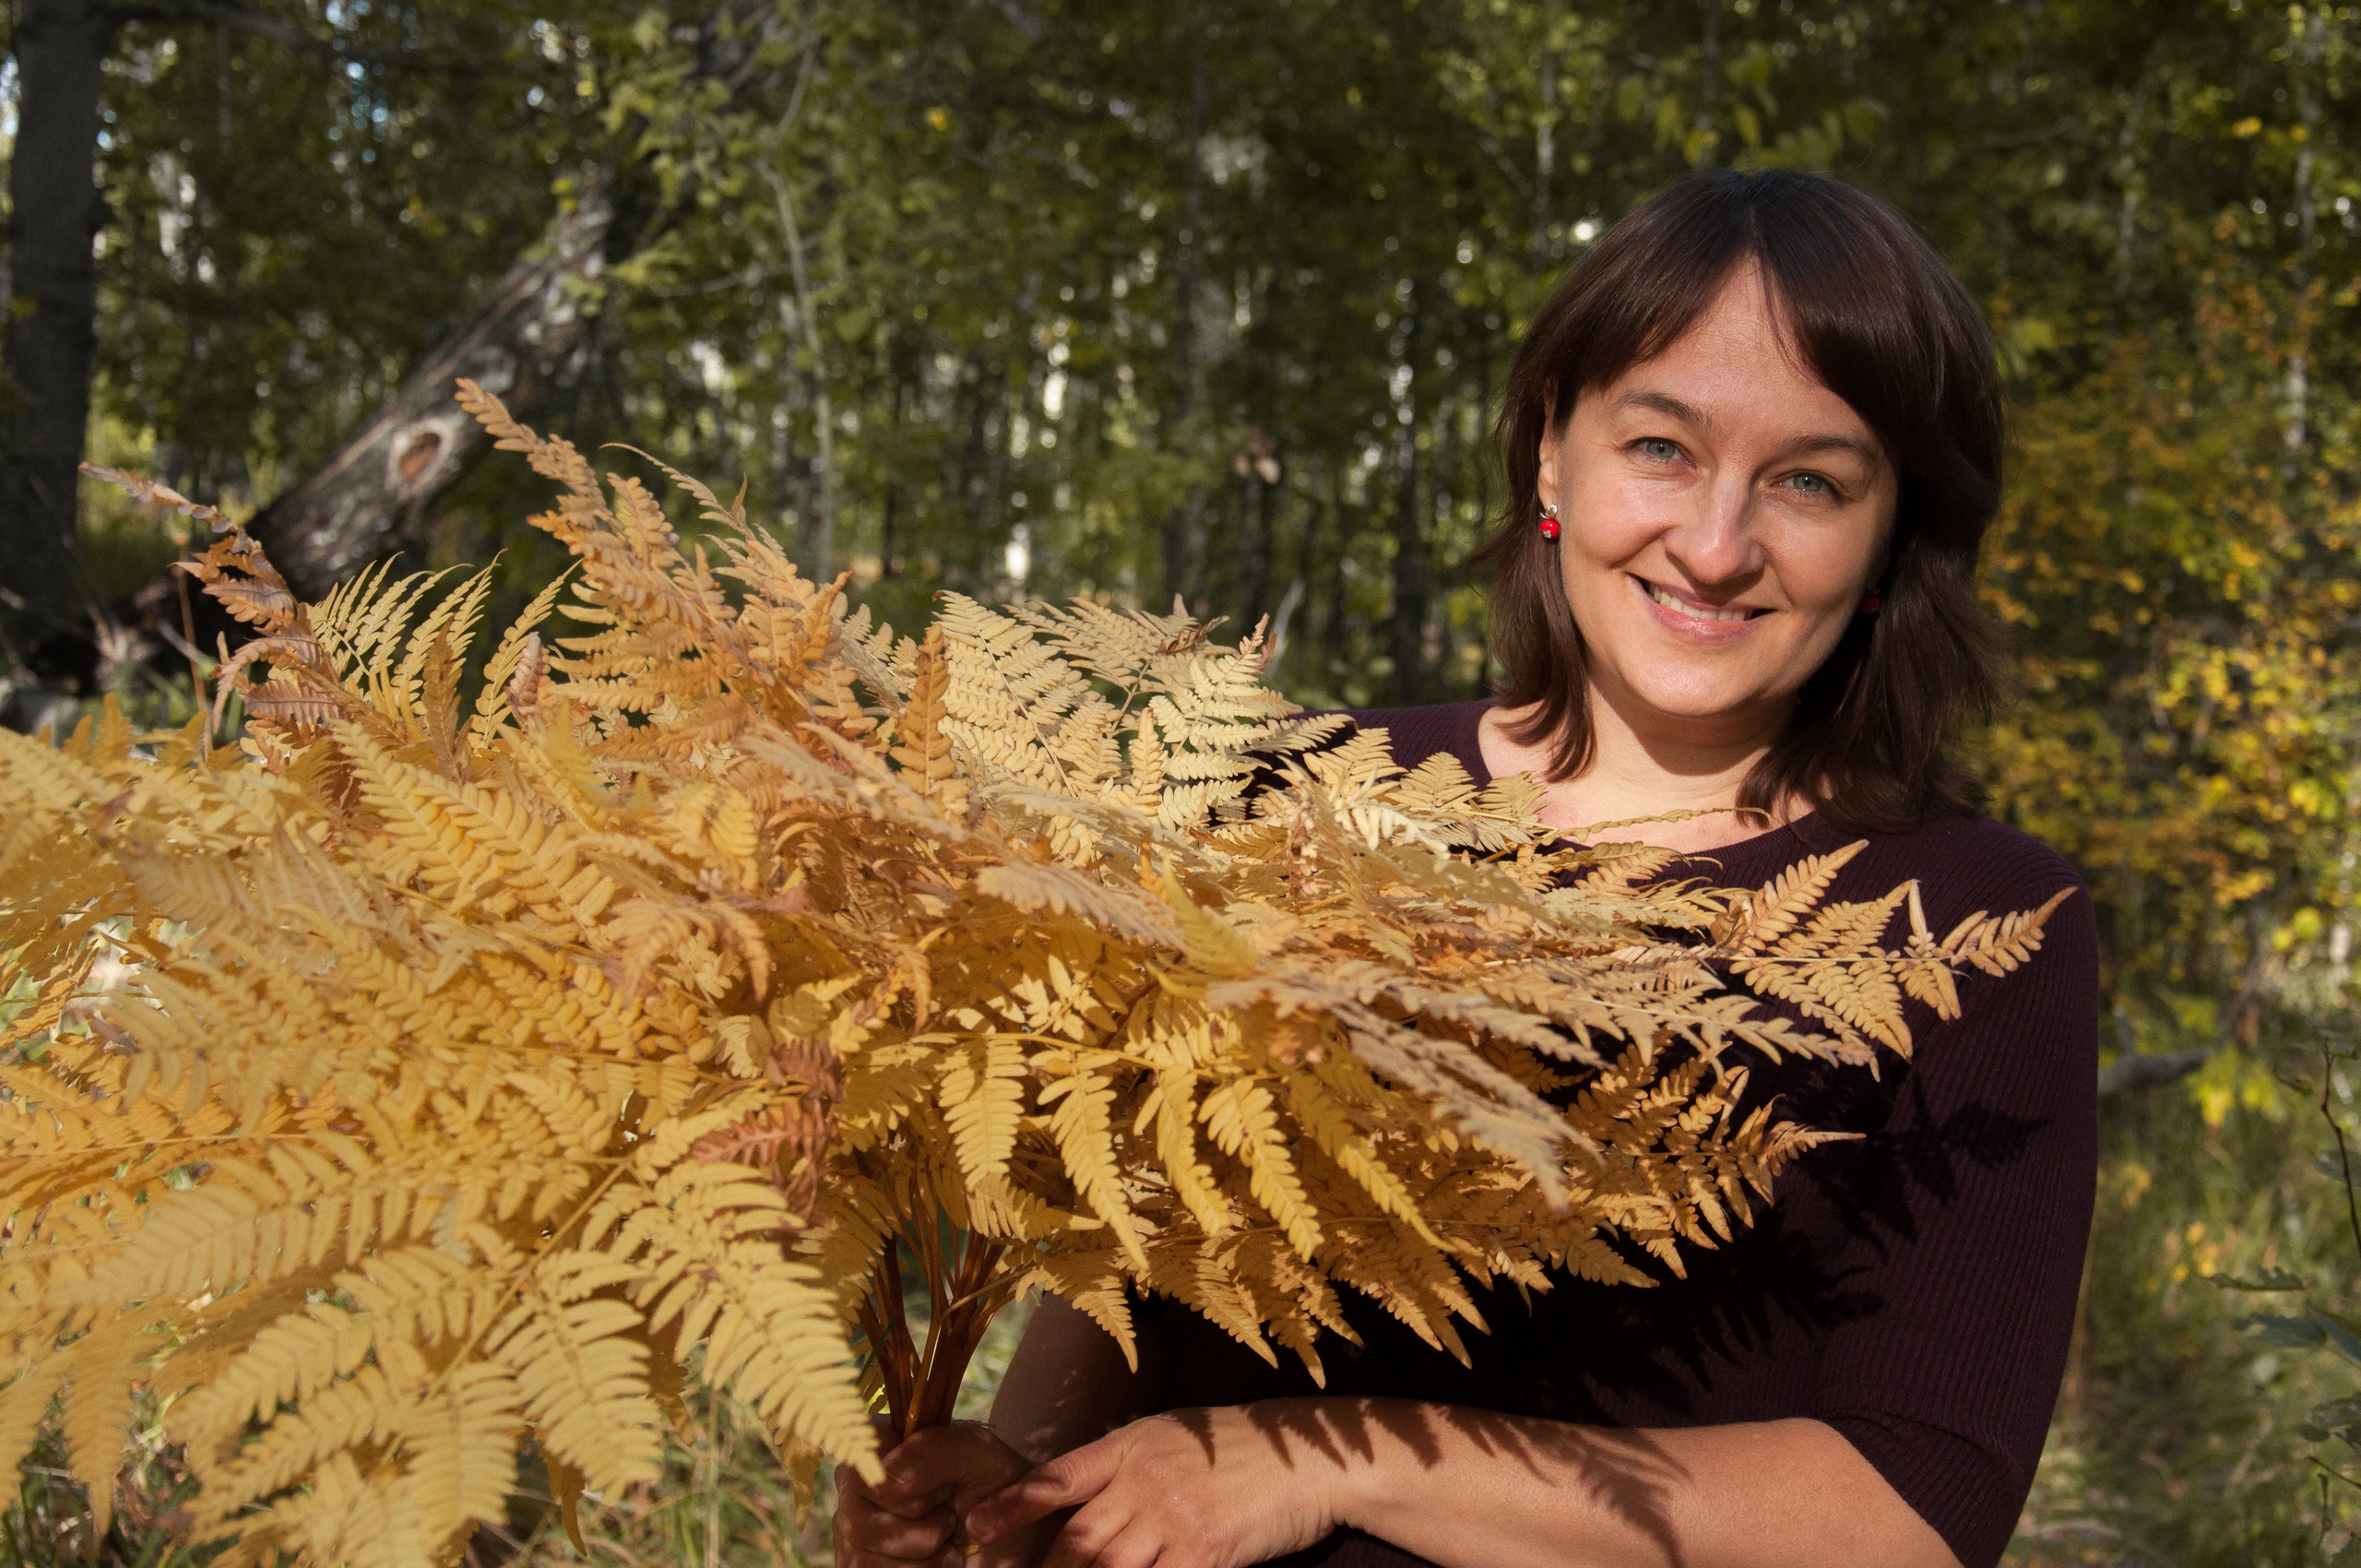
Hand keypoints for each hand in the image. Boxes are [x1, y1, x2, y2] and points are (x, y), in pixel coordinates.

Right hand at [833, 1421, 1055, 1567]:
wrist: (1017, 1539)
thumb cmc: (998, 1488)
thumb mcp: (981, 1456)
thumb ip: (936, 1450)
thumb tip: (888, 1477)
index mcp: (883, 1445)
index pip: (860, 1464)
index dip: (902, 1486)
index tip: (943, 1489)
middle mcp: (860, 1486)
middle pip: (857, 1519)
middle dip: (919, 1529)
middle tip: (950, 1518)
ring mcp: (856, 1529)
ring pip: (863, 1557)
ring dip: (920, 1556)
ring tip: (947, 1543)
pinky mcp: (863, 1562)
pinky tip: (938, 1563)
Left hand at [966, 1404, 1346, 1567]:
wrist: (1307, 1456)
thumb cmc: (1239, 1447)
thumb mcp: (1174, 1436)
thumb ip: (1126, 1466)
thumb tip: (1077, 1496)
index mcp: (1131, 1446)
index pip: (1058, 1477)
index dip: (1014, 1504)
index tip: (976, 1527)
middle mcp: (1144, 1481)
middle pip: (1076, 1541)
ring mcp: (1174, 1519)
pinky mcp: (1204, 1553)